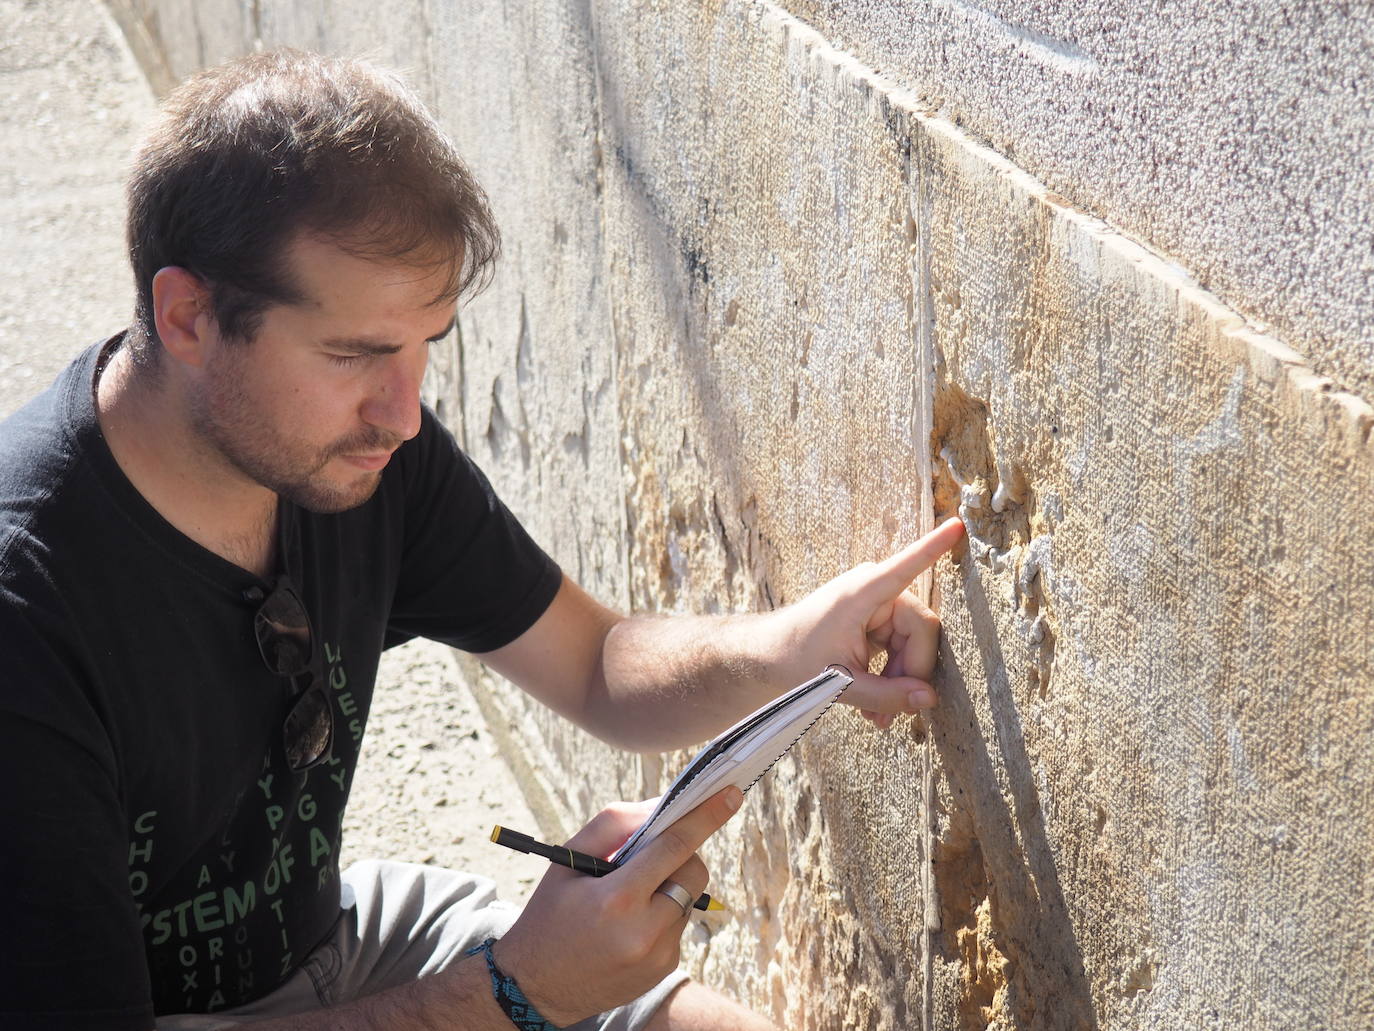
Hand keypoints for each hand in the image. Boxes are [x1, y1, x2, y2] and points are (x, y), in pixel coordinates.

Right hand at [491, 786, 742, 1025]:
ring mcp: (659, 955)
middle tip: (650, 854)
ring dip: (670, 884)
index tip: (731, 793)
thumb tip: (661, 805)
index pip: (675, 846)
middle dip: (681, 853)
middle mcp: (645, 931)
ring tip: (628, 897)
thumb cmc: (550, 913)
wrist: (536, 987)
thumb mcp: (568, 859)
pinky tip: (629, 923)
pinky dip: (663, 912)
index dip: (706, 816)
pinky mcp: (665, 968)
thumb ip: (615, 825)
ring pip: (689, 896)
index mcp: (617, 898)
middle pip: (693, 871)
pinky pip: (680, 922)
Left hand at [767, 516, 964, 728]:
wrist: (767, 659)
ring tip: (878, 717)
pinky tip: (877, 707)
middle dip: (910, 673)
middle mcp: (875, 590)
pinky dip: (891, 678)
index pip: (907, 566)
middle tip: (891, 711)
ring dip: (899, 683)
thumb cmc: (796, 661)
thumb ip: (885, 694)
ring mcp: (878, 605)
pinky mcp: (877, 621)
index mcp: (863, 592)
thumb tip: (928, 699)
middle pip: (921, 631)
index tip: (957, 523)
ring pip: (913, 645)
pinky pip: (901, 649)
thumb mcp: (839, 684)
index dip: (935, 547)